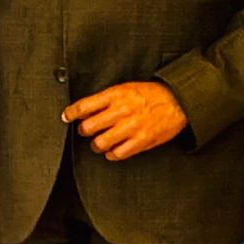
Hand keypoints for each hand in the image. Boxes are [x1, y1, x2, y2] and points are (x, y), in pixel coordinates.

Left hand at [65, 81, 187, 161]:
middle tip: (87, 130)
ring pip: (100, 143)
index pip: (84, 106)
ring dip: (96, 145)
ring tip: (99, 142)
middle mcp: (122, 111)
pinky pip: (117, 154)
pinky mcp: (141, 141)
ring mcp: (131, 127)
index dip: (71, 113)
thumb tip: (85, 110)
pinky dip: (111, 154)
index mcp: (116, 95)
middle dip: (84, 130)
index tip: (67, 117)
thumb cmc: (151, 94)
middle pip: (89, 127)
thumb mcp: (125, 88)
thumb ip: (106, 99)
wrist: (177, 101)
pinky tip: (113, 150)